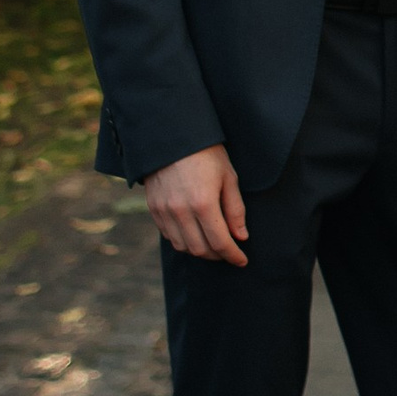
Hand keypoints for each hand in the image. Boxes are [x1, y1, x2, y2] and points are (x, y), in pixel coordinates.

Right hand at [143, 144, 247, 261]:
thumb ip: (235, 209)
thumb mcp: (228, 177)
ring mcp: (164, 211)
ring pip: (183, 246)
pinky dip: (183, 241)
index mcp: (203, 203)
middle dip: (218, 255)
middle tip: (229, 252)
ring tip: (213, 244)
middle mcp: (181, 212)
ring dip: (200, 250)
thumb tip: (241, 236)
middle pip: (200, 249)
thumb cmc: (206, 153)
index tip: (242, 260)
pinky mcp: (153, 208)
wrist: (172, 135)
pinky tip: (194, 233)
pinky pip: (168, 235)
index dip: (233, 255)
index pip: (220, 242)